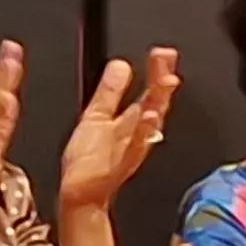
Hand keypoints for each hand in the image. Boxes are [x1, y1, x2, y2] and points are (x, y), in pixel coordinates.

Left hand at [58, 47, 179, 213]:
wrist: (79, 193)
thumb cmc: (89, 161)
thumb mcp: (97, 115)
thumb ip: (110, 91)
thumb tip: (121, 64)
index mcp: (131, 121)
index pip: (150, 91)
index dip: (157, 72)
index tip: (162, 53)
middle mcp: (137, 133)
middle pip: (155, 101)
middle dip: (162, 79)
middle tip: (166, 58)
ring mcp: (132, 148)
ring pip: (151, 122)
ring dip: (159, 101)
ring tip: (165, 81)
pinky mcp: (121, 163)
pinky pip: (137, 146)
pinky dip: (144, 132)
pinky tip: (148, 117)